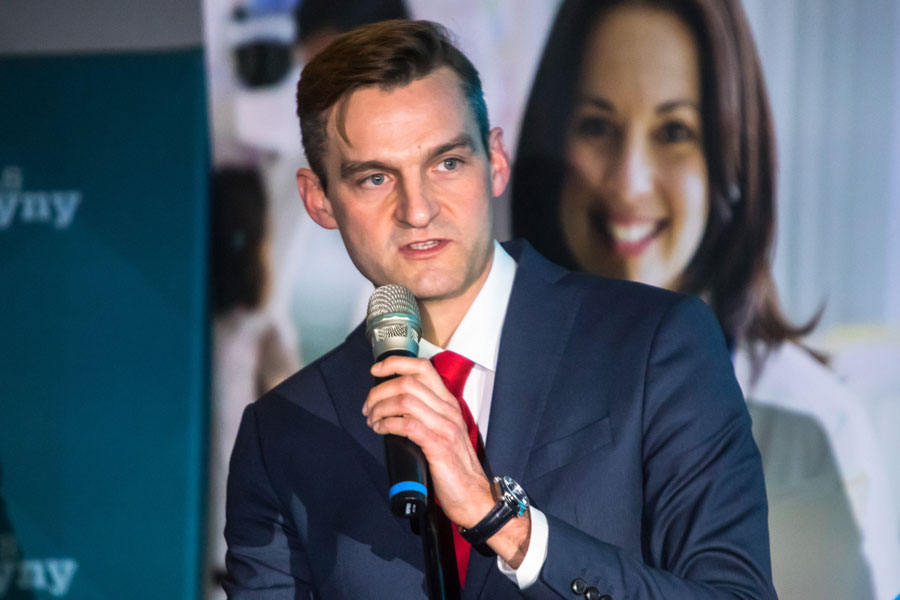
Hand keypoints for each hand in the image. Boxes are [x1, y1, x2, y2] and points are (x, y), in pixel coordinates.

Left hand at [363, 355, 493, 526]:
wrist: (473, 495)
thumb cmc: (455, 467)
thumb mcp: (444, 431)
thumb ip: (427, 414)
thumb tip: (394, 405)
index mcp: (449, 403)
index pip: (423, 368)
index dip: (396, 364)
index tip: (376, 370)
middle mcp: (448, 410)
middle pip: (408, 382)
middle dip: (380, 391)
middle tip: (368, 407)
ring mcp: (445, 427)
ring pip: (405, 400)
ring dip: (380, 408)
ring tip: (372, 420)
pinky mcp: (438, 446)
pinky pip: (406, 424)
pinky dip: (387, 424)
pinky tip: (380, 430)